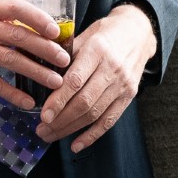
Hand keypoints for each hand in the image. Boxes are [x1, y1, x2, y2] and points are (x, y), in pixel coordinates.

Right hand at [0, 0, 70, 110]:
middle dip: (45, 49)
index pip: (17, 8)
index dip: (39, 19)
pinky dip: (14, 93)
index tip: (57, 32)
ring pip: (11, 59)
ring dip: (36, 72)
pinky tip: (28, 100)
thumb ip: (6, 22)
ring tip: (55, 81)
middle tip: (64, 60)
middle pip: (18, 35)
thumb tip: (46, 32)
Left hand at [37, 3, 156, 151]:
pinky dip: (92, 135)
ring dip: (70, 129)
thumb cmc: (105, 33)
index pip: (76, 80)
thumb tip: (39, 72)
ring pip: (94, 113)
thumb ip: (64, 53)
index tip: (43, 115)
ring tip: (50, 135)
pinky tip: (76, 144)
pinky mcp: (129, 95)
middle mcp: (112, 68)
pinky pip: (110, 120)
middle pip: (84, 101)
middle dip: (60, 120)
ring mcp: (123, 84)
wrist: (138, 32)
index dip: (58, 100)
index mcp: (98, 50)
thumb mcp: (85, 34)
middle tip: (41, 129)